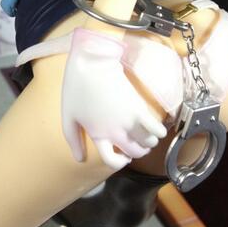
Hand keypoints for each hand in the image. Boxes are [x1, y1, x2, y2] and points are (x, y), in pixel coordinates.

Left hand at [61, 27, 166, 168]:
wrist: (92, 63)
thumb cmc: (76, 87)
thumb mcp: (68, 116)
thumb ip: (73, 139)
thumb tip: (79, 159)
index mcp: (97, 135)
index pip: (111, 161)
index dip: (118, 162)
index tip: (121, 156)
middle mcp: (115, 132)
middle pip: (134, 153)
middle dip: (136, 152)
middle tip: (136, 144)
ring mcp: (129, 121)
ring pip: (147, 144)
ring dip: (148, 143)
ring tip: (145, 136)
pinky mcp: (139, 108)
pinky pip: (157, 129)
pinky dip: (159, 132)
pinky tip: (155, 128)